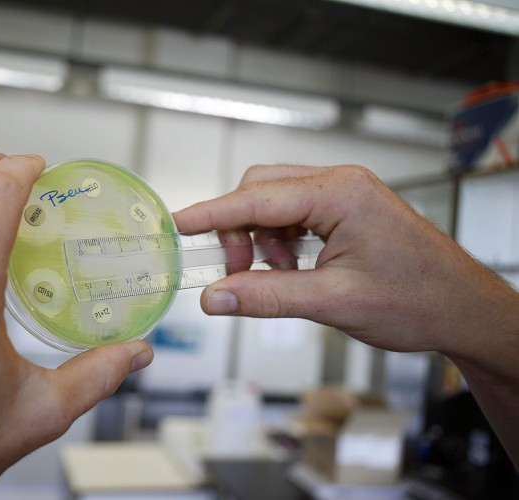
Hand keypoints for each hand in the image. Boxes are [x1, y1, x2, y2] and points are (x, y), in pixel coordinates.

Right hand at [174, 164, 518, 464]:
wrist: (463, 310)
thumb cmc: (419, 300)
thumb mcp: (333, 302)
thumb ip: (266, 297)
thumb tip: (215, 298)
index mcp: (341, 194)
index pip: (257, 198)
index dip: (213, 213)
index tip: (180, 224)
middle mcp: (341, 184)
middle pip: (261, 192)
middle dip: (238, 232)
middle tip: (235, 274)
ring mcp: (345, 195)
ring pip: (274, 204)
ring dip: (260, 241)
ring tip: (274, 278)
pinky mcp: (345, 210)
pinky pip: (293, 216)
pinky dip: (279, 243)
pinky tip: (290, 271)